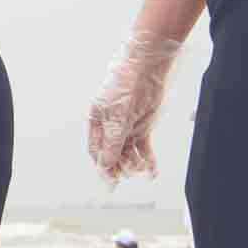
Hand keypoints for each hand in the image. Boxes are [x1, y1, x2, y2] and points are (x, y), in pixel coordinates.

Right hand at [86, 28, 184, 182]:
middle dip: (119, 166)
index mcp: (97, 122)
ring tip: (141, 170)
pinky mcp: (141, 127)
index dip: (102, 166)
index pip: (97, 151)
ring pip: (128, 153)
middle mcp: (110, 127)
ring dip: (134, 163)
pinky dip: (147, 159)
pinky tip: (151, 170)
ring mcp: (126, 127)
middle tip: (126, 176)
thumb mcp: (116, 117)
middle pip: (112, 154)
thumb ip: (112, 142)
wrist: (146, 67)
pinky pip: (143, 147)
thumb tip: (105, 164)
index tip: (109, 180)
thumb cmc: (125, 83)